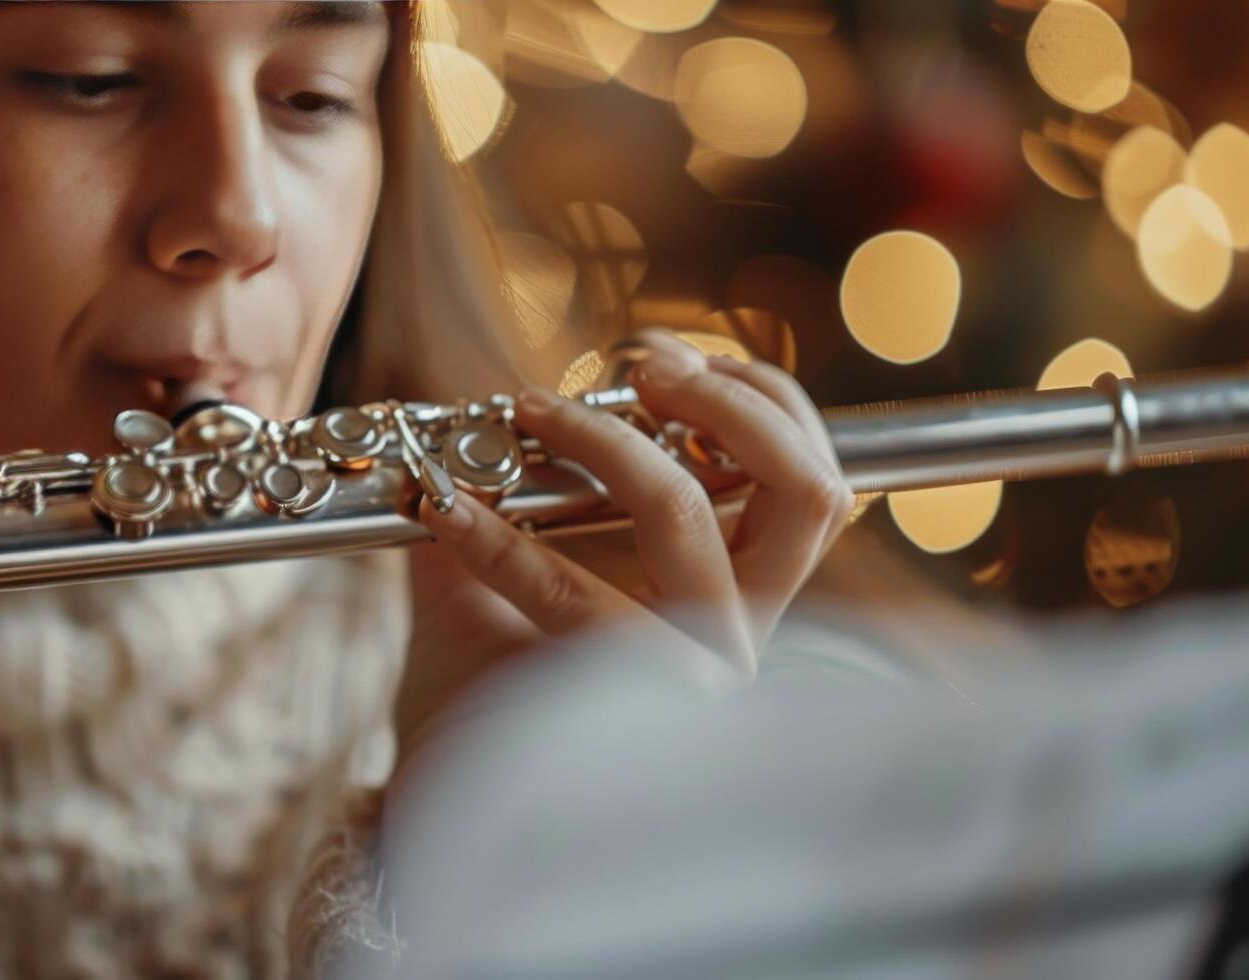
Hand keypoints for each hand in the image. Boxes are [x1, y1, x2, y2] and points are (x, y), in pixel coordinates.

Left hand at [397, 330, 853, 761]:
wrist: (442, 806)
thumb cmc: (481, 695)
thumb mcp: (498, 578)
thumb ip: (497, 494)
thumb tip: (459, 406)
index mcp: (733, 601)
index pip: (810, 485)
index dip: (761, 400)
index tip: (672, 358)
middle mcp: (734, 638)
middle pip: (804, 491)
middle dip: (727, 400)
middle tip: (642, 366)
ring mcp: (690, 673)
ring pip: (690, 517)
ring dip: (605, 439)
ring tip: (530, 410)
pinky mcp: (625, 705)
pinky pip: (565, 591)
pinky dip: (494, 533)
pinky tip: (439, 504)